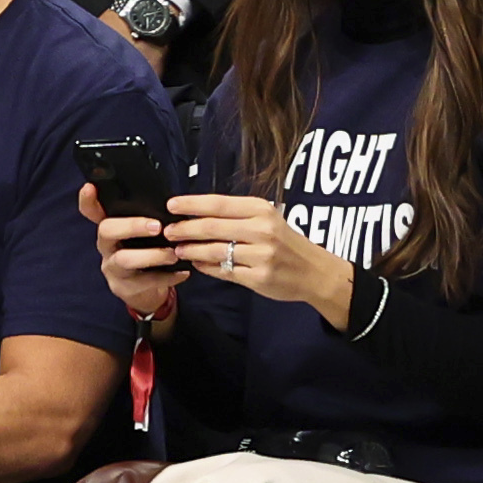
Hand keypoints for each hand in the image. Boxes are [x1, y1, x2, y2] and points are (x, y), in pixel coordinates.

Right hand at [87, 184, 184, 327]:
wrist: (144, 293)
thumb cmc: (144, 255)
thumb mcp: (140, 237)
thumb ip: (146, 220)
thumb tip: (170, 203)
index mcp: (110, 229)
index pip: (92, 212)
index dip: (88, 200)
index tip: (90, 187)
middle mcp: (106, 246)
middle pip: (106, 230)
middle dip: (131, 226)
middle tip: (157, 227)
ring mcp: (113, 268)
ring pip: (124, 259)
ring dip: (151, 255)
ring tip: (173, 254)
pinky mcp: (124, 287)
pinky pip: (145, 281)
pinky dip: (167, 277)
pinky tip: (182, 272)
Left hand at [157, 191, 348, 322]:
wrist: (315, 271)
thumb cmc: (285, 242)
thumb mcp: (266, 219)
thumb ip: (235, 216)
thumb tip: (195, 213)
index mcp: (262, 210)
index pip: (218, 204)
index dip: (191, 204)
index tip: (171, 205)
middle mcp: (262, 230)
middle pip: (212, 227)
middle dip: (185, 229)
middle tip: (168, 231)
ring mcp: (261, 255)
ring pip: (214, 250)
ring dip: (191, 250)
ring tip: (178, 249)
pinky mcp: (259, 278)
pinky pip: (223, 271)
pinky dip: (206, 267)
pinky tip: (197, 263)